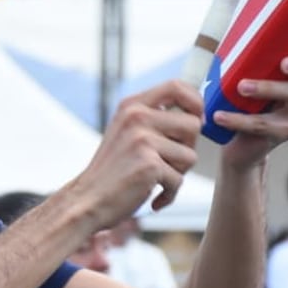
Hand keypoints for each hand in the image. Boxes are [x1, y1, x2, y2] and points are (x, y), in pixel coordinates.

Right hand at [80, 80, 202, 227]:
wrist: (87, 201)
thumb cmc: (113, 171)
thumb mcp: (127, 132)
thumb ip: (155, 119)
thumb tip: (200, 115)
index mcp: (132, 106)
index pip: (177, 86)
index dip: (196, 102)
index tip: (196, 119)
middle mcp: (136, 118)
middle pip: (193, 124)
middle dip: (188, 147)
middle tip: (168, 161)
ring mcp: (142, 141)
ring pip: (190, 155)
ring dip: (178, 172)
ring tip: (155, 178)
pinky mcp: (149, 165)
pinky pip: (179, 179)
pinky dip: (169, 193)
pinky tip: (153, 197)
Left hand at [215, 0, 287, 169]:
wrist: (235, 146)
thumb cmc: (236, 102)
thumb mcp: (237, 72)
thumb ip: (240, 50)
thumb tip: (227, 14)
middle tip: (286, 63)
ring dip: (267, 89)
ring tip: (241, 87)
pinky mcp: (282, 133)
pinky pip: (262, 124)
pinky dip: (238, 119)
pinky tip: (218, 115)